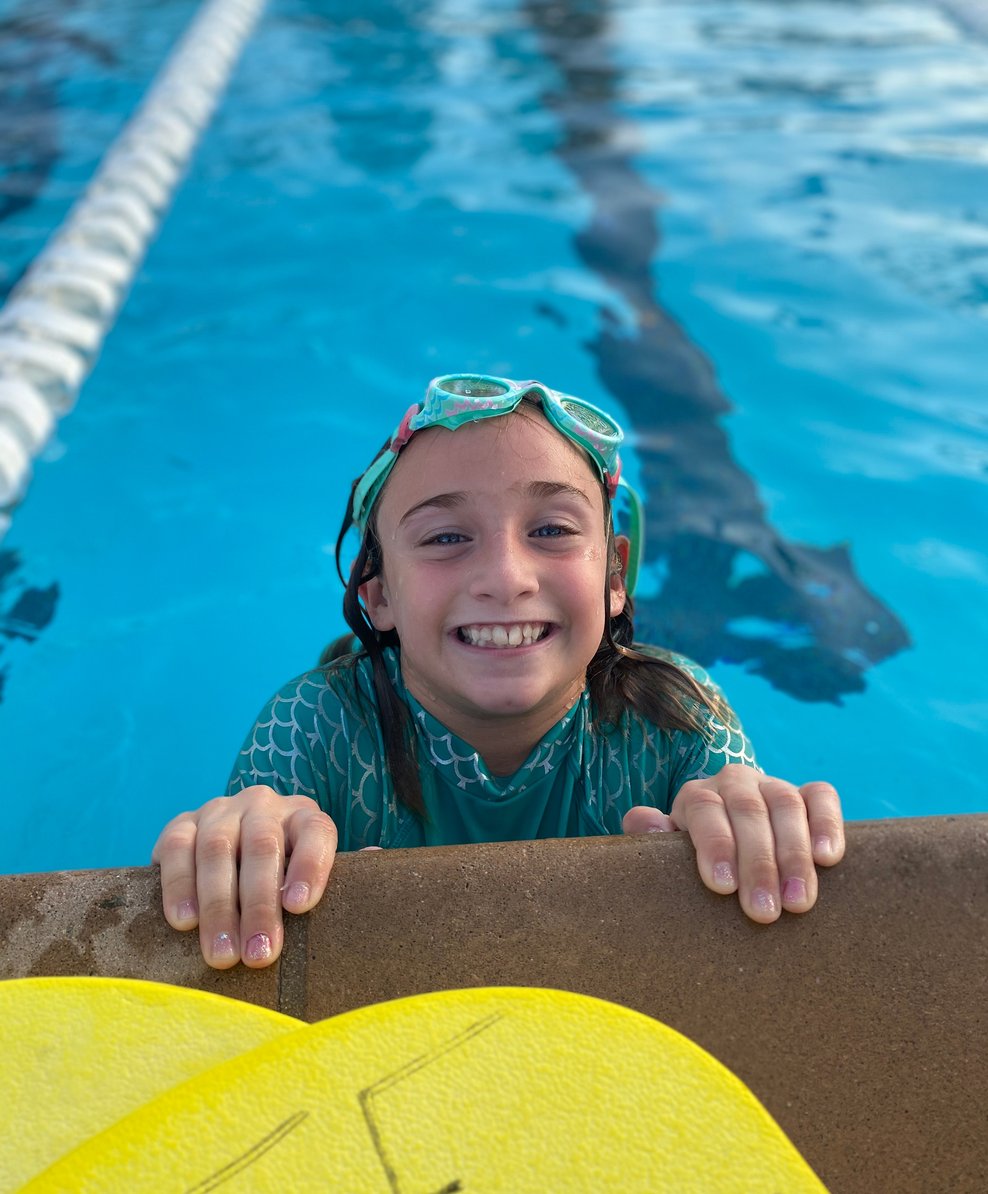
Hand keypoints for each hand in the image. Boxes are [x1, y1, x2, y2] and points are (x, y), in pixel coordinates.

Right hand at [152, 786, 337, 968]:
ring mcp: (220, 811)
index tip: (300, 906)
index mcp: (305, 816)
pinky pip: (177, 848)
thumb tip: (378, 862)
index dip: (311, 865)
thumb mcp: (314, 874)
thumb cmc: (286, 876)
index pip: (316, 832)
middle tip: (259, 956)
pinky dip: (179, 885)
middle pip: (263, 846)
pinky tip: (185, 922)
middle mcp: (264, 805)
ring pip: (218, 849)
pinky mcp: (181, 824)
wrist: (230, 849)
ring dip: (218, 904)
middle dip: (259, 904)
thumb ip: (343, 875)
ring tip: (222, 954)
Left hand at [622, 764, 844, 922]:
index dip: (715, 844)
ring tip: (798, 902)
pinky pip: (822, 798)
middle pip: (747, 811)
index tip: (723, 886)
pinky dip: (827, 823)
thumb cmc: (699, 863)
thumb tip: (643, 821)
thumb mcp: (670, 855)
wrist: (733, 847)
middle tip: (764, 912)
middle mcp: (734, 783)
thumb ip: (654, 837)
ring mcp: (773, 786)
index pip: (704, 809)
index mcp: (697, 796)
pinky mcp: (809, 795)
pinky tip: (828, 857)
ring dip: (794, 854)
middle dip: (757, 862)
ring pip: (786, 805)